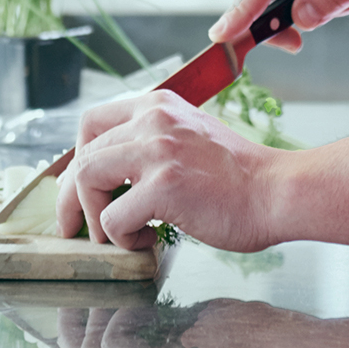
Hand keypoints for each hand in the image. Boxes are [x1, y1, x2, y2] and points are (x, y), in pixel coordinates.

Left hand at [55, 91, 286, 252]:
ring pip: (87, 180)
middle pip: (83, 155)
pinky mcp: (164, 186)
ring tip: (117, 235)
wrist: (277, 191)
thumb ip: (151, 144)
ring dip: (94, 217)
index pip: (91, 122)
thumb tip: (109, 174)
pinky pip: (113, 217)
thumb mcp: (189, 137)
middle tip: (75, 226)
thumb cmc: (237, 177)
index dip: (77, 159)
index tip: (80, 187)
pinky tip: (147, 242)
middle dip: (72, 197)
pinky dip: (121, 239)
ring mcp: (157, 151)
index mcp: (158, 106)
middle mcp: (153, 120)